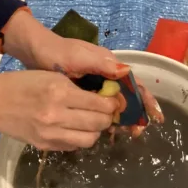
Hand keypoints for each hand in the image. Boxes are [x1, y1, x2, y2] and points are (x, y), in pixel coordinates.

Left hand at [0, 9, 163, 133]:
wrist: (34, 53)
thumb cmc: (58, 52)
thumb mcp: (79, 56)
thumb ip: (102, 64)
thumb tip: (127, 71)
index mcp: (108, 65)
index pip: (132, 83)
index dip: (144, 98)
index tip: (154, 115)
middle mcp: (105, 76)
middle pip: (126, 96)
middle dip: (135, 113)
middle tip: (138, 132)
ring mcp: (93, 86)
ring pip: (113, 105)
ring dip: (122, 118)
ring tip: (129, 134)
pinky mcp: (82, 95)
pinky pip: (98, 109)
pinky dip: (105, 119)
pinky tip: (108, 131)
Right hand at [0, 70, 120, 150]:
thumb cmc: (24, 83)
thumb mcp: (52, 76)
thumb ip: (76, 87)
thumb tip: (101, 99)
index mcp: (60, 92)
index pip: (98, 104)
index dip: (111, 104)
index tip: (114, 101)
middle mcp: (58, 115)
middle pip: (98, 124)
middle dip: (108, 118)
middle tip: (107, 112)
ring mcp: (51, 134)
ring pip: (89, 139)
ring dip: (96, 131)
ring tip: (92, 122)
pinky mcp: (46, 146)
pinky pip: (73, 146)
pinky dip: (80, 138)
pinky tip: (76, 129)